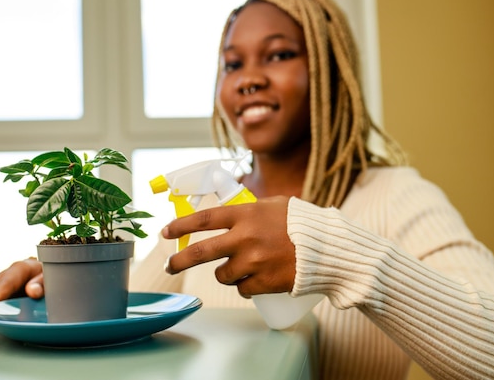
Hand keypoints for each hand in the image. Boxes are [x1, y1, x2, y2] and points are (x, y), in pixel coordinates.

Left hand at [162, 196, 295, 297]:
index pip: (204, 219)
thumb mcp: (272, 205)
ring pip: (222, 274)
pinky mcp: (262, 282)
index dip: (180, 225)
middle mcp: (245, 238)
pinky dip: (245, 285)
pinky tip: (259, 276)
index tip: (165, 232)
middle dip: (179, 261)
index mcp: (245, 214)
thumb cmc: (300, 223)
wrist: (328, 249)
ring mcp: (253, 262)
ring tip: (244, 265)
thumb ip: (247, 210)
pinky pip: (241, 288)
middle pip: (200, 252)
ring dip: (226, 273)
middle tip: (169, 266)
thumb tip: (221, 216)